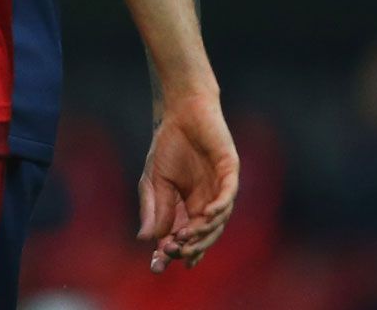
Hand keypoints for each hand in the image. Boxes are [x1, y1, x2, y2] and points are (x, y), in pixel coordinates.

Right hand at [138, 93, 238, 271]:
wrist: (180, 113)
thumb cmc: (167, 146)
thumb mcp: (152, 181)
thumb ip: (153, 209)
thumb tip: (146, 239)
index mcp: (188, 208)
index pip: (183, 237)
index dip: (171, 252)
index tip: (156, 264)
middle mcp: (207, 203)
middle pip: (203, 235)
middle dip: (189, 247)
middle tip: (173, 253)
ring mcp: (221, 189)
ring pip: (218, 221)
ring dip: (203, 232)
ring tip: (186, 237)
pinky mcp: (230, 172)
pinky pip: (228, 196)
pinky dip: (219, 208)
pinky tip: (205, 215)